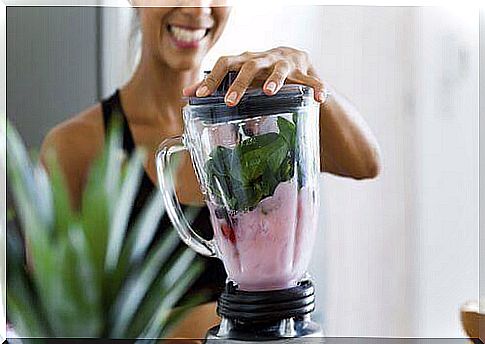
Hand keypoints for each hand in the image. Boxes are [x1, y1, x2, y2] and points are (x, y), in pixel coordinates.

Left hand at [183, 46, 327, 105]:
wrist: (293, 61)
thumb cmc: (260, 73)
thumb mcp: (239, 76)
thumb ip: (216, 85)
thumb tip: (186, 94)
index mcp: (245, 61)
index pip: (224, 64)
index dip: (212, 79)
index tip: (199, 95)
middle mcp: (263, 59)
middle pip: (249, 66)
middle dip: (239, 83)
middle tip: (230, 101)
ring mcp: (285, 64)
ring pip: (279, 69)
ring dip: (274, 79)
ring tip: (269, 92)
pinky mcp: (304, 72)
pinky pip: (312, 80)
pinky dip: (316, 88)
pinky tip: (320, 99)